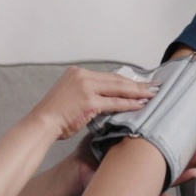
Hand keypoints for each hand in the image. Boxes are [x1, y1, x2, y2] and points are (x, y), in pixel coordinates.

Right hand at [24, 67, 155, 140]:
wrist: (41, 123)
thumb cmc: (54, 115)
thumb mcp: (69, 96)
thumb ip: (86, 93)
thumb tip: (105, 98)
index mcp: (77, 72)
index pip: (108, 76)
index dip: (125, 80)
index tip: (139, 83)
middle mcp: (82, 76)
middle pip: (116, 79)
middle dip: (136, 84)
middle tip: (154, 86)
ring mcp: (86, 87)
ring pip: (117, 89)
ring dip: (137, 92)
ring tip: (152, 95)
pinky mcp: (89, 101)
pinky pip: (114, 103)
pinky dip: (128, 104)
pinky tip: (140, 105)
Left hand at [61, 133, 195, 195]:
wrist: (77, 170)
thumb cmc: (91, 151)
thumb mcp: (109, 131)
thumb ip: (123, 121)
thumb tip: (135, 104)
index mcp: (139, 150)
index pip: (165, 145)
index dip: (181, 142)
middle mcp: (142, 165)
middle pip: (171, 161)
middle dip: (190, 158)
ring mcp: (139, 179)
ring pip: (167, 178)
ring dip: (183, 175)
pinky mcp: (131, 193)